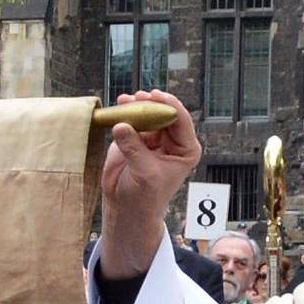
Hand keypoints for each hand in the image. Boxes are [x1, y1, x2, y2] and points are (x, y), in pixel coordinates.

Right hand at [98, 91, 201, 279]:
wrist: (126, 207)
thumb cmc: (145, 197)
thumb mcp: (145, 174)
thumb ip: (134, 149)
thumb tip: (121, 125)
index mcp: (185, 149)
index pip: (180, 121)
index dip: (169, 106)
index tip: (155, 96)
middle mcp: (171, 140)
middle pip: (163, 113)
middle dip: (150, 103)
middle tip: (137, 96)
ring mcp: (153, 138)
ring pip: (147, 114)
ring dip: (136, 106)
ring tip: (125, 100)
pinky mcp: (134, 138)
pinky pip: (131, 120)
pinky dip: (124, 113)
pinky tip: (118, 106)